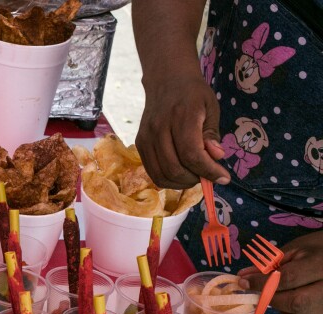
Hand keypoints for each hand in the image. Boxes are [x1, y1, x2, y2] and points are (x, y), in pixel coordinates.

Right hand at [136, 74, 231, 188]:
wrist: (166, 80)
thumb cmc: (193, 94)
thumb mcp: (211, 108)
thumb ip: (212, 134)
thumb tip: (217, 156)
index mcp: (181, 117)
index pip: (192, 154)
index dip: (208, 171)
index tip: (223, 178)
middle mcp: (159, 129)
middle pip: (175, 168)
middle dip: (195, 179)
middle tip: (208, 175)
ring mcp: (146, 138)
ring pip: (161, 175)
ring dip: (181, 183)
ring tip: (194, 175)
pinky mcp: (140, 144)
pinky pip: (153, 172)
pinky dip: (168, 179)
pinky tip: (181, 173)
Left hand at [238, 231, 322, 313]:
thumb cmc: (321, 249)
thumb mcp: (297, 249)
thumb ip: (270, 263)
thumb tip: (243, 276)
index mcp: (321, 266)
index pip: (288, 278)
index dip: (262, 282)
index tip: (242, 281)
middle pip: (294, 302)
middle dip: (271, 296)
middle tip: (262, 288)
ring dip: (281, 306)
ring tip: (285, 290)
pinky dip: (292, 312)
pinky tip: (297, 297)